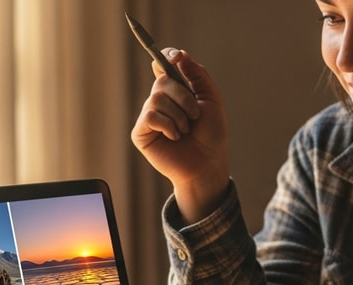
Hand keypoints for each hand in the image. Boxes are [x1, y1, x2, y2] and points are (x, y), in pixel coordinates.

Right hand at [130, 48, 230, 222]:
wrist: (208, 163)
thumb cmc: (211, 135)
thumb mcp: (211, 99)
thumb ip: (197, 74)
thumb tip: (179, 54)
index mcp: (175, 90)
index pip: (163, 64)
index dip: (166, 56)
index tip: (176, 58)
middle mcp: (160, 100)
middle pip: (162, 81)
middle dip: (184, 97)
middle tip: (195, 116)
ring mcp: (149, 116)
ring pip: (156, 98)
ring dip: (179, 116)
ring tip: (185, 131)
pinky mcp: (141, 132)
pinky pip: (150, 115)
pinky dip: (168, 125)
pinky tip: (174, 137)